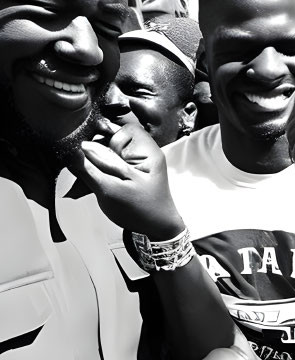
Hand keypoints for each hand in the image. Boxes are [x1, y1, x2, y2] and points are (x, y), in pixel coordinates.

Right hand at [77, 119, 182, 238]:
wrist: (156, 231)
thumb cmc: (141, 211)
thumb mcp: (112, 189)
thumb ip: (91, 167)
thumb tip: (72, 148)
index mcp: (147, 152)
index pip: (123, 128)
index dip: (106, 140)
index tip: (97, 157)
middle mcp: (142, 154)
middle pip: (110, 141)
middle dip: (94, 156)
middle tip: (87, 174)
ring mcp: (134, 164)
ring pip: (104, 155)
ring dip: (91, 167)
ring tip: (85, 185)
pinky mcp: (126, 173)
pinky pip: (105, 167)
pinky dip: (94, 175)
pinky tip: (83, 188)